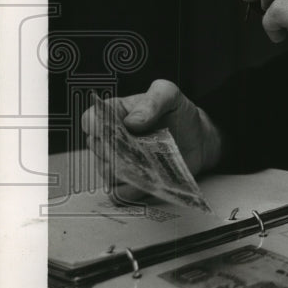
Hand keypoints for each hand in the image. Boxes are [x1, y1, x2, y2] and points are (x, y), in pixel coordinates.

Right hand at [80, 79, 222, 202]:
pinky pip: (121, 192)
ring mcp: (118, 163)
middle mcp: (110, 139)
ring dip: (129, 169)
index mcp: (114, 113)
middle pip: (98, 149)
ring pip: (107, 172)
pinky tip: (152, 177)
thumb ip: (153, 99)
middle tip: (142, 145)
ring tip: (152, 160)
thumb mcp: (170, 95)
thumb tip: (132, 121)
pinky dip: (135, 188)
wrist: (196, 139)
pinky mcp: (129, 183)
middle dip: (118, 148)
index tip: (113, 129)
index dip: (96, 125)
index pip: (90, 119)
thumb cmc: (178, 114)